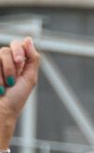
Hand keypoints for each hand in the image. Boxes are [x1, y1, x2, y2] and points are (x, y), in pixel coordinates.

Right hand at [0, 34, 40, 149]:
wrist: (1, 112)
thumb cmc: (15, 100)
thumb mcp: (29, 79)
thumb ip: (32, 58)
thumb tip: (28, 39)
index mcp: (17, 63)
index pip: (17, 44)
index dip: (18, 49)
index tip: (20, 61)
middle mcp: (4, 63)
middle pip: (5, 50)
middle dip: (10, 66)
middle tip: (12, 80)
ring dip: (3, 73)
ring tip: (4, 87)